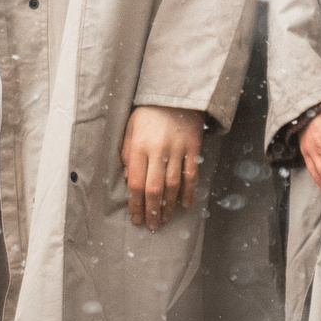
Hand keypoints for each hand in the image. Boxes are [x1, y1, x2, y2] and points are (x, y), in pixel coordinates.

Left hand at [121, 105, 206, 229]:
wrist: (174, 94)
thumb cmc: (147, 114)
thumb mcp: (129, 130)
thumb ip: (127, 155)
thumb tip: (129, 181)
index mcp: (139, 146)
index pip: (136, 183)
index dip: (135, 205)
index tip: (136, 219)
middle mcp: (158, 150)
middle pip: (155, 189)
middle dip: (152, 211)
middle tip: (151, 226)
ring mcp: (177, 149)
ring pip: (173, 185)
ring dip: (169, 207)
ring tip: (164, 220)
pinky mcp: (193, 147)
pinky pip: (191, 174)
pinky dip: (188, 192)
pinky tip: (185, 205)